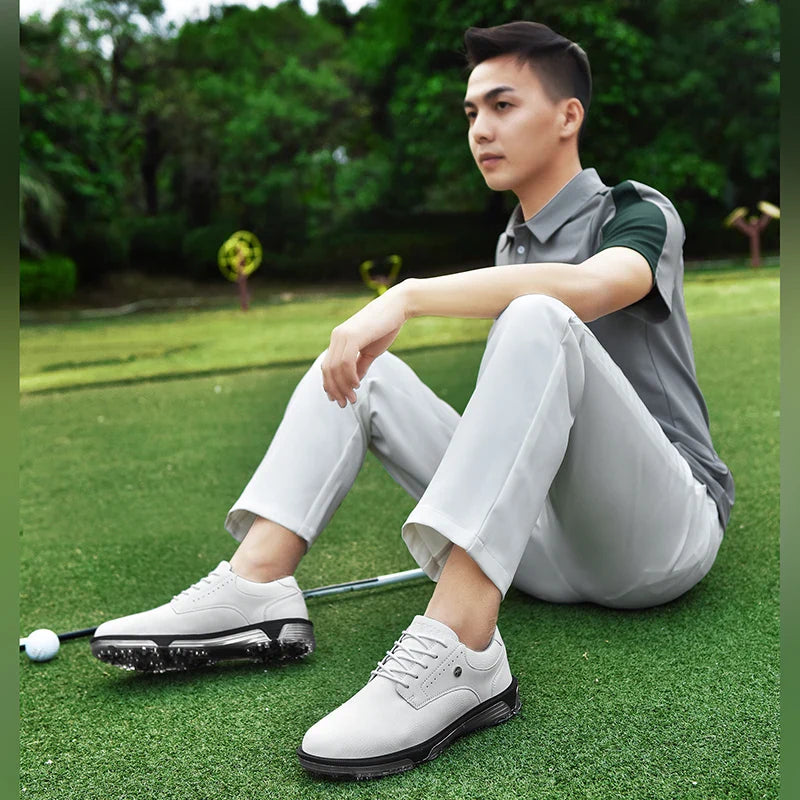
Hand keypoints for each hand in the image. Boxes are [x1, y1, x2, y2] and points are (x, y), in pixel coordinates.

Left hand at [321, 283, 410, 406]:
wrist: (397, 307)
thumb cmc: (385, 327)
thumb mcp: (370, 350)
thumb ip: (360, 364)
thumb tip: (354, 381)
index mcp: (339, 339)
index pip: (327, 366)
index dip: (330, 385)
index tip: (337, 399)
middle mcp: (337, 337)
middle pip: (328, 370)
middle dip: (335, 390)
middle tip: (344, 404)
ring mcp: (342, 335)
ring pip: (335, 368)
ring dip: (343, 386)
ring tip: (353, 397)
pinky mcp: (352, 336)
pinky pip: (345, 362)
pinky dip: (349, 376)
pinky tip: (357, 384)